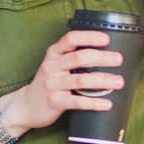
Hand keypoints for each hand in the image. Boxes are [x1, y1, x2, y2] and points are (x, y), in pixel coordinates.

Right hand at [4, 30, 124, 131]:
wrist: (25, 106)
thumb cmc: (48, 83)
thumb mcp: (54, 65)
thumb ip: (71, 57)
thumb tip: (105, 53)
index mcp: (53, 53)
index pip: (71, 38)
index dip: (89, 37)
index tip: (106, 39)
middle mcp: (51, 66)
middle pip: (80, 58)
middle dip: (102, 58)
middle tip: (119, 60)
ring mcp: (52, 85)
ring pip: (81, 80)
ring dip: (103, 80)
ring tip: (119, 82)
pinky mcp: (54, 102)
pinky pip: (77, 102)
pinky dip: (94, 103)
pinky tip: (107, 104)